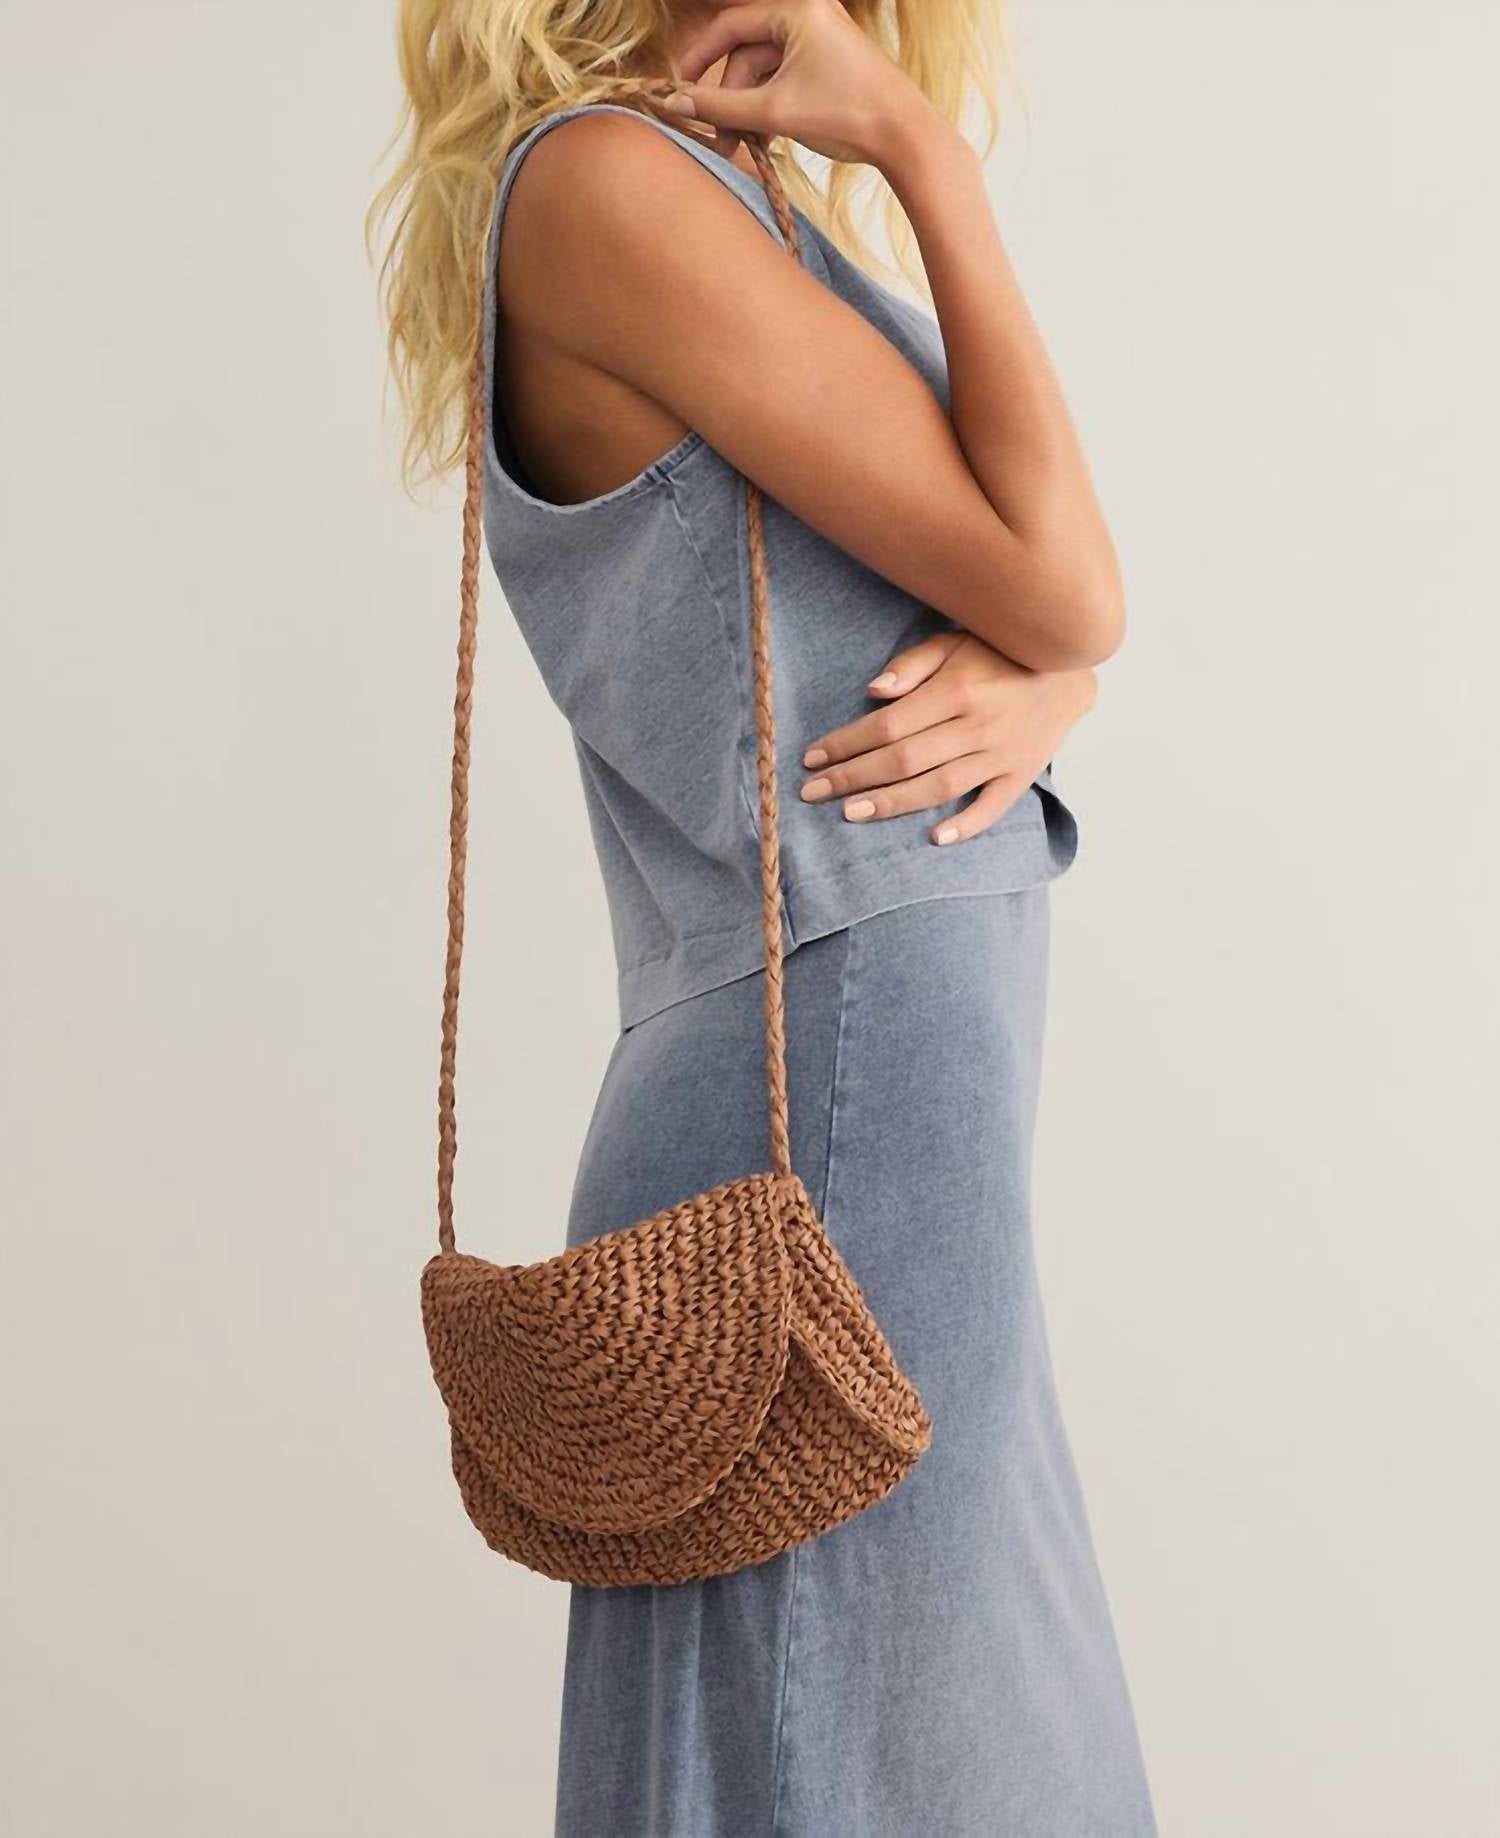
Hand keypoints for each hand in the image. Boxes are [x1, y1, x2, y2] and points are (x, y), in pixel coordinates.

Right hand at [665, 0, 934, 165]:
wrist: (904, 137)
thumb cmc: (847, 114)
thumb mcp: (774, 111)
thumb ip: (720, 107)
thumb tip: (675, 105)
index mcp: (797, 9)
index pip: (731, 26)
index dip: (701, 59)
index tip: (681, 91)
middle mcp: (809, 14)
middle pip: (749, 53)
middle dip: (731, 97)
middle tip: (721, 139)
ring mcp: (821, 38)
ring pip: (766, 71)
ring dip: (750, 108)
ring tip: (746, 146)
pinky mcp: (829, 63)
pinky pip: (785, 79)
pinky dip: (771, 106)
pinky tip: (766, 137)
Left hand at [799, 631, 1096, 844]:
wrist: (1070, 664)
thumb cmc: (1001, 649)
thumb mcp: (956, 639)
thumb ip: (913, 664)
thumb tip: (872, 691)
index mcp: (957, 691)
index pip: (888, 726)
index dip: (846, 744)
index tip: (812, 757)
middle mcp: (977, 727)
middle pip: (903, 761)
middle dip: (852, 778)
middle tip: (813, 792)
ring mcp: (1001, 754)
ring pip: (938, 788)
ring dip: (891, 804)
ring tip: (850, 813)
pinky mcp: (1021, 773)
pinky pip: (993, 807)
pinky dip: (966, 825)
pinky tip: (934, 838)